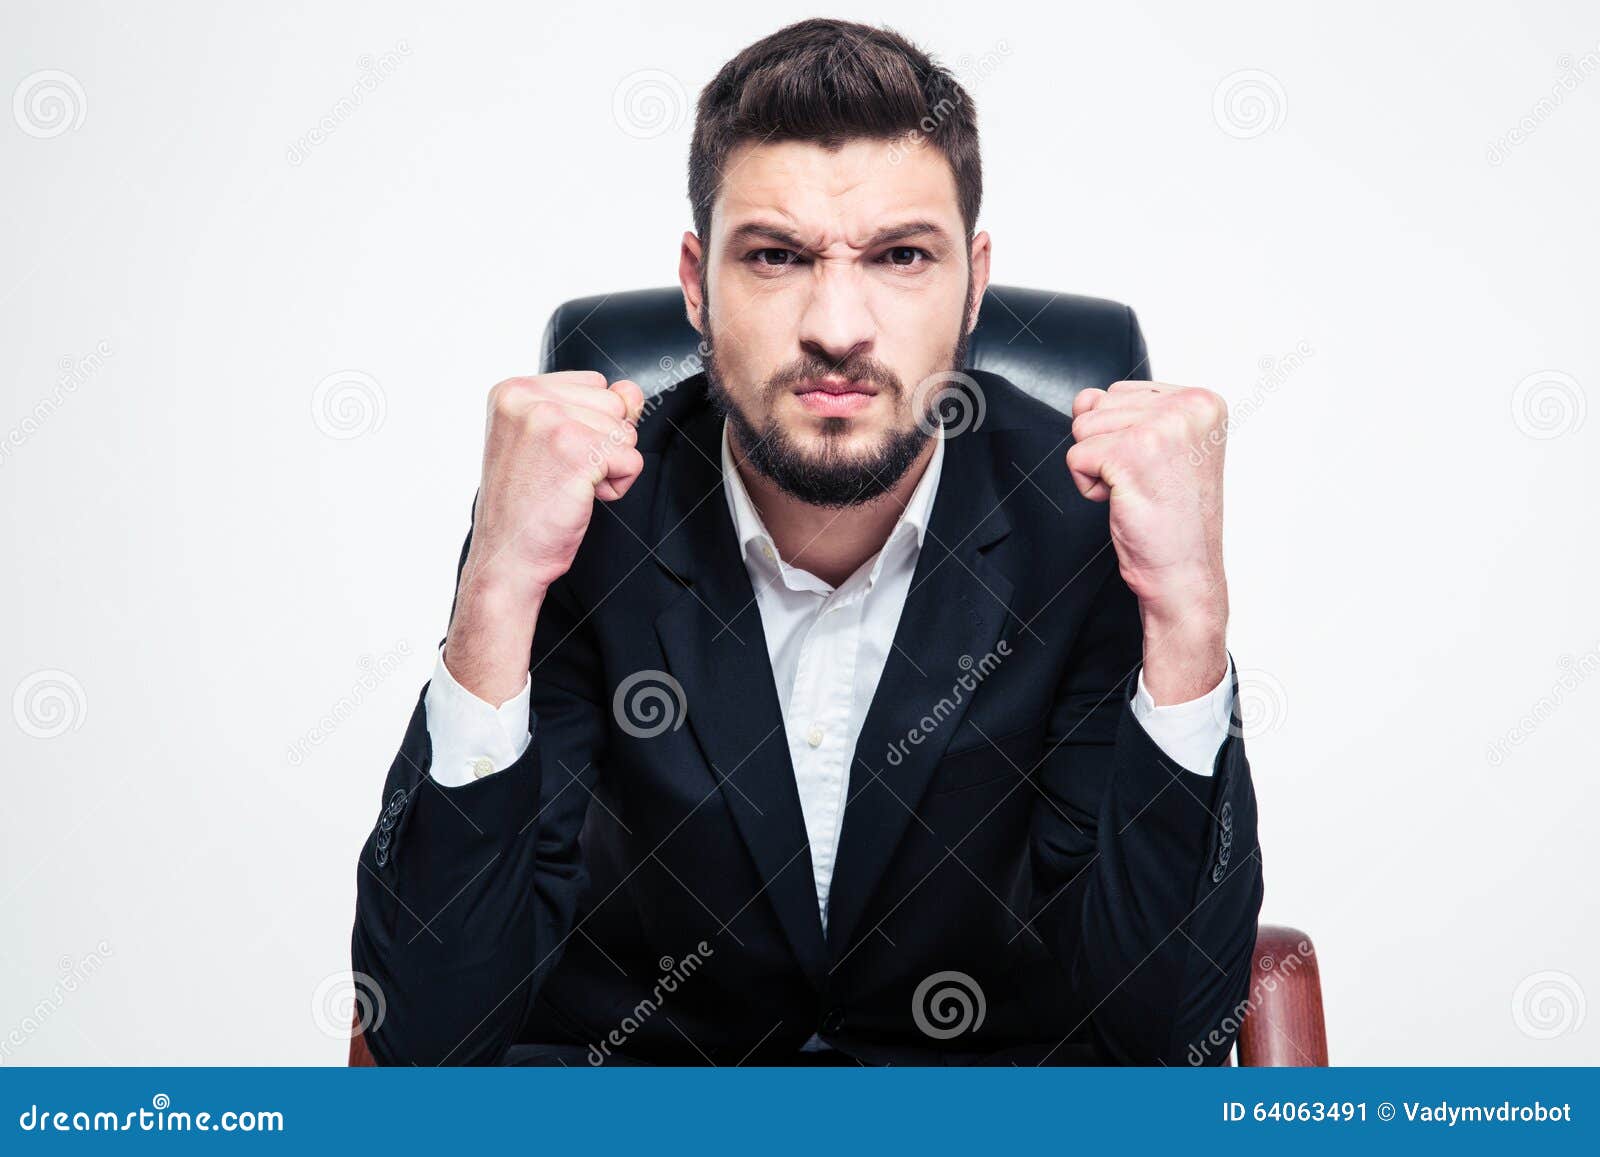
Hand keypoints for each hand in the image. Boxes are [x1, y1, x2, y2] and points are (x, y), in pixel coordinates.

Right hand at [445, 371, 644, 703]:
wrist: (506, 558)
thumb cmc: (524, 508)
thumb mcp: (552, 443)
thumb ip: (592, 409)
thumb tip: (632, 392)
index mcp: (513, 391)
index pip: (593, 385)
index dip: (588, 426)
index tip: (552, 457)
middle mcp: (527, 399)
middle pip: (614, 404)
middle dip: (602, 445)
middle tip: (560, 475)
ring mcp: (551, 422)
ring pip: (626, 431)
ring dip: (609, 467)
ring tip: (567, 486)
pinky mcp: (577, 450)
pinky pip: (632, 459)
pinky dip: (617, 486)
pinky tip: (579, 498)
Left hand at [1067, 381, 1228, 703]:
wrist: (1184, 573)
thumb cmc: (1173, 518)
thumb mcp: (1158, 448)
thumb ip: (1123, 412)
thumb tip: (1083, 398)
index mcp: (1202, 401)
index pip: (1121, 392)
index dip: (1123, 436)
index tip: (1158, 468)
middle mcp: (1187, 407)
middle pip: (1099, 407)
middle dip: (1107, 450)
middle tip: (1146, 483)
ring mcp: (1160, 428)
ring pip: (1083, 428)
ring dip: (1098, 467)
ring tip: (1136, 491)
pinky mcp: (1130, 454)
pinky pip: (1076, 456)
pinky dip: (1088, 486)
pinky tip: (1123, 502)